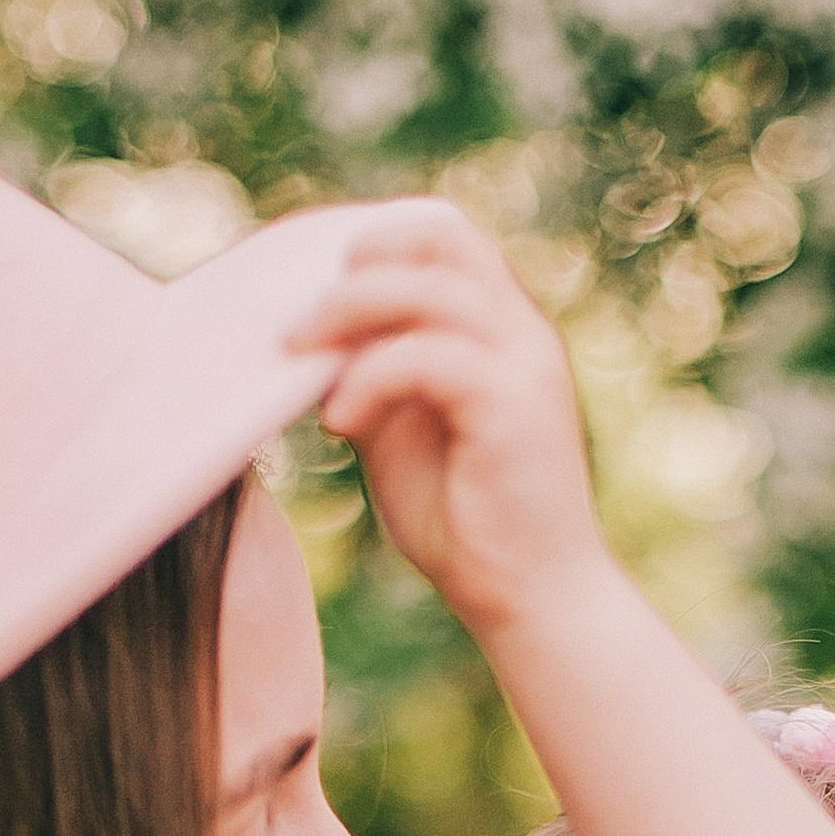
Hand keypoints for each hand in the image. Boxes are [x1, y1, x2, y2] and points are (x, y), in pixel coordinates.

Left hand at [298, 202, 612, 642]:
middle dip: (363, 259)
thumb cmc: (469, 526)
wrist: (534, 601)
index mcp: (502, 332)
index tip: (313, 291)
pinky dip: (369, 378)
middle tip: (303, 319)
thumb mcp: (404, 433)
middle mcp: (522, 334)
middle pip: (444, 234)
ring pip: (430, 286)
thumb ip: (376, 376)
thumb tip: (313, 339)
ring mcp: (524, 365)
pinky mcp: (511, 406)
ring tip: (301, 355)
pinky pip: (426, 355)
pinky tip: (341, 423)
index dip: (375, 244)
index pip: (444, 239)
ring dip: (350, 310)